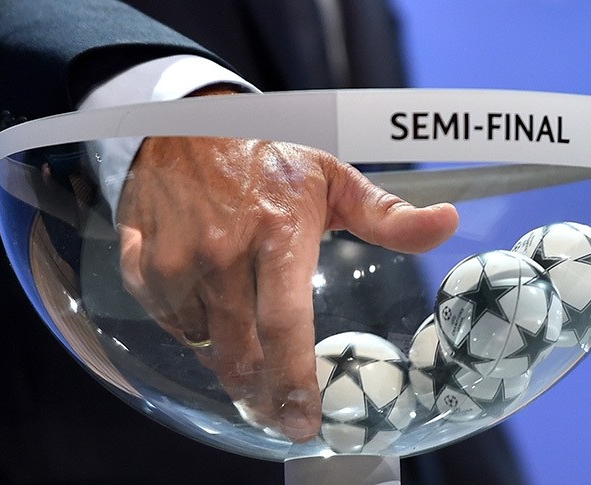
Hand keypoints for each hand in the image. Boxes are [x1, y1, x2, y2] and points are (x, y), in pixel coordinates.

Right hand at [117, 132, 457, 442]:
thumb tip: (448, 224)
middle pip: (239, 352)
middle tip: (274, 412)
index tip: (305, 423)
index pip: (286, 326)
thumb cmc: (269, 156)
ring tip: (243, 334)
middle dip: (258, 394)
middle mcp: (223, 253)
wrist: (188, 124)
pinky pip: (164, 319)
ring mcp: (177, 259)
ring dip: (224, 352)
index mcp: (278, 235)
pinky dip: (187, 325)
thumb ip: (389, 214)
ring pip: (201, 342)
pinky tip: (204, 308)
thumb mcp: (334, 179)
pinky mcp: (141, 260)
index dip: (294, 383)